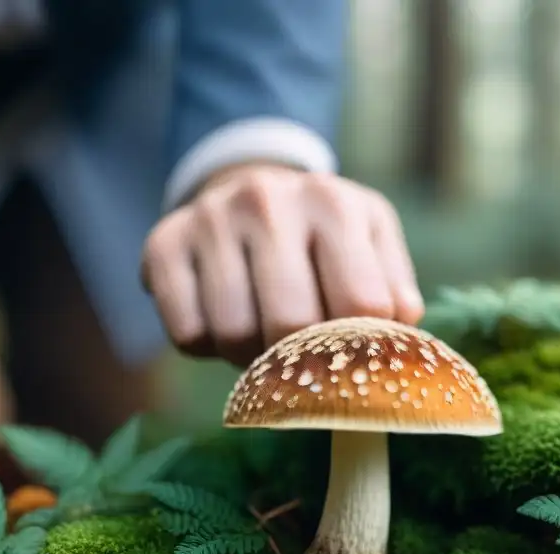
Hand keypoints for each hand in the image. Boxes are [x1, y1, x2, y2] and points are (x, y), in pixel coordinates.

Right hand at [141, 164, 424, 365]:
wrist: (248, 190)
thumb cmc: (323, 234)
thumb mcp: (372, 242)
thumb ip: (394, 288)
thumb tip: (396, 335)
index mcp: (333, 203)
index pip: (360, 305)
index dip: (359, 346)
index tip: (352, 352)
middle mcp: (268, 200)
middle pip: (291, 324)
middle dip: (300, 357)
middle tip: (301, 352)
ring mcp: (210, 219)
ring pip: (234, 334)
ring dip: (251, 356)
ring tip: (262, 334)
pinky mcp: (163, 244)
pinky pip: (187, 333)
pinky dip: (207, 347)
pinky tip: (220, 320)